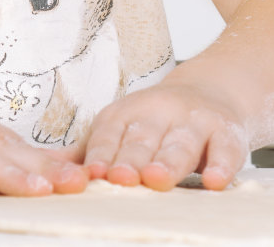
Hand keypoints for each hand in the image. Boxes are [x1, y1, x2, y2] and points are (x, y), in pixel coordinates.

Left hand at [67, 78, 249, 191]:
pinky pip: (226, 151)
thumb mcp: (122, 128)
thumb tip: (46, 170)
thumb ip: (90, 151)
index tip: (91, 173)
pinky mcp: (227, 134)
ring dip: (168, 161)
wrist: (213, 92)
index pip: (109, 134)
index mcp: (127, 113)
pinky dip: (221, 166)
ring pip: (180, 144)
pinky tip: (214, 181)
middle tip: (121, 179)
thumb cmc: (157, 122)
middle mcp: (159, 113)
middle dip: (130, 160)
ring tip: (157, 178)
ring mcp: (194, 122)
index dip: (100, 153)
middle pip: (142, 139)